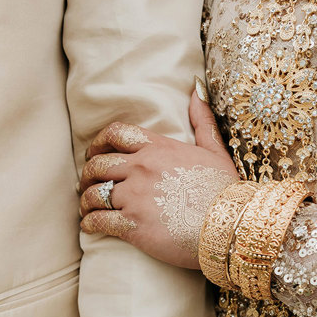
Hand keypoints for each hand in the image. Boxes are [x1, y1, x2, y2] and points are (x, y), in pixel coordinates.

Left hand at [79, 87, 238, 268]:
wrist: (229, 225)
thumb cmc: (225, 190)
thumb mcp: (215, 150)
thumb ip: (202, 120)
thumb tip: (196, 89)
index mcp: (158, 148)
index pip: (115, 133)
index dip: (98, 143)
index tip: (94, 154)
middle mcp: (141, 168)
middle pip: (98, 165)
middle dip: (88, 175)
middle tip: (87, 185)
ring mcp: (134, 197)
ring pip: (94, 194)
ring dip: (86, 201)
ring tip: (87, 209)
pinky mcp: (132, 225)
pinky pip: (99, 220)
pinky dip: (89, 223)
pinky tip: (90, 226)